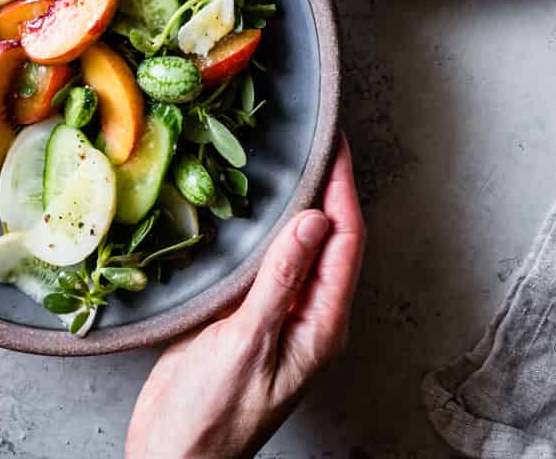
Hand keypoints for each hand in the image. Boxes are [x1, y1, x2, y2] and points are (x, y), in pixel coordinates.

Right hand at [126, 136, 364, 458]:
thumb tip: (315, 220)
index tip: (337, 142)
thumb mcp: (245, 345)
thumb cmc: (209, 419)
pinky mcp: (253, 317)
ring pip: (305, 247)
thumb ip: (280, 282)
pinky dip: (274, 228)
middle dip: (331, 187)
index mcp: (321, 327)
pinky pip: (275, 262)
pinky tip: (259, 205)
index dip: (344, 187)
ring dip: (304, 203)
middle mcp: (310, 318)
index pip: (346, 241)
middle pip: (334, 239)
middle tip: (319, 136)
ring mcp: (283, 317)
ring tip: (295, 156)